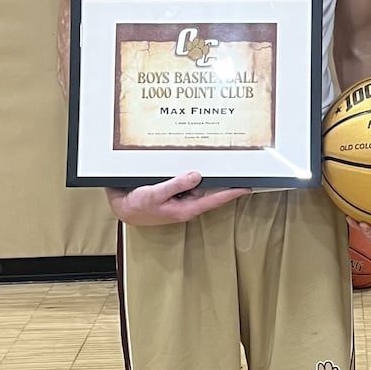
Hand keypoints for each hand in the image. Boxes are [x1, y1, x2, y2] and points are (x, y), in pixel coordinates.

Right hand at [105, 172, 249, 225]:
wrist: (122, 208)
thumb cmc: (137, 206)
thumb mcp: (155, 194)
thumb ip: (176, 185)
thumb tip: (196, 175)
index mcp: (186, 208)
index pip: (215, 200)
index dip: (232, 192)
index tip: (248, 186)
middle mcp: (187, 204)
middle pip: (209, 189)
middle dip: (219, 177)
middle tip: (234, 163)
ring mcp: (181, 198)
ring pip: (197, 183)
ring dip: (201, 173)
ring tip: (209, 161)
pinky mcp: (174, 192)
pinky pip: (186, 181)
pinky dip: (188, 173)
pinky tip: (187, 165)